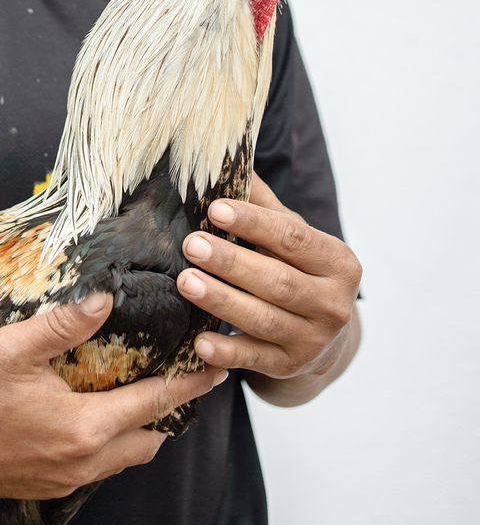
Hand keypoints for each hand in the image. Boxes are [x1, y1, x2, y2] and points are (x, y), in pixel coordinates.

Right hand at [0, 292, 222, 497]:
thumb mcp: (13, 348)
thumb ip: (64, 324)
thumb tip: (106, 298)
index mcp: (85, 427)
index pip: (155, 403)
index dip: (189, 383)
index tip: (217, 366)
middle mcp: (82, 461)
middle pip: (148, 440)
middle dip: (168, 412)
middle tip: (179, 378)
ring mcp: (63, 480)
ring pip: (122, 459)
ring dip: (137, 430)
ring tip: (139, 393)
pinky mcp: (43, 487)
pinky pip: (94, 468)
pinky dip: (108, 444)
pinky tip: (91, 416)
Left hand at [177, 174, 360, 398]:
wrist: (325, 337)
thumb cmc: (299, 271)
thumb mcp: (292, 237)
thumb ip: (264, 204)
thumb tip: (228, 157)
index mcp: (338, 262)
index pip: (294, 239)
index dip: (254, 223)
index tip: (216, 209)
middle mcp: (333, 304)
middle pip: (278, 281)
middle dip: (232, 262)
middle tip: (191, 244)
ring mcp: (313, 340)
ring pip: (264, 320)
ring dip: (222, 300)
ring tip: (185, 281)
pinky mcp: (290, 367)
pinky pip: (254, 360)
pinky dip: (227, 351)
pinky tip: (199, 340)